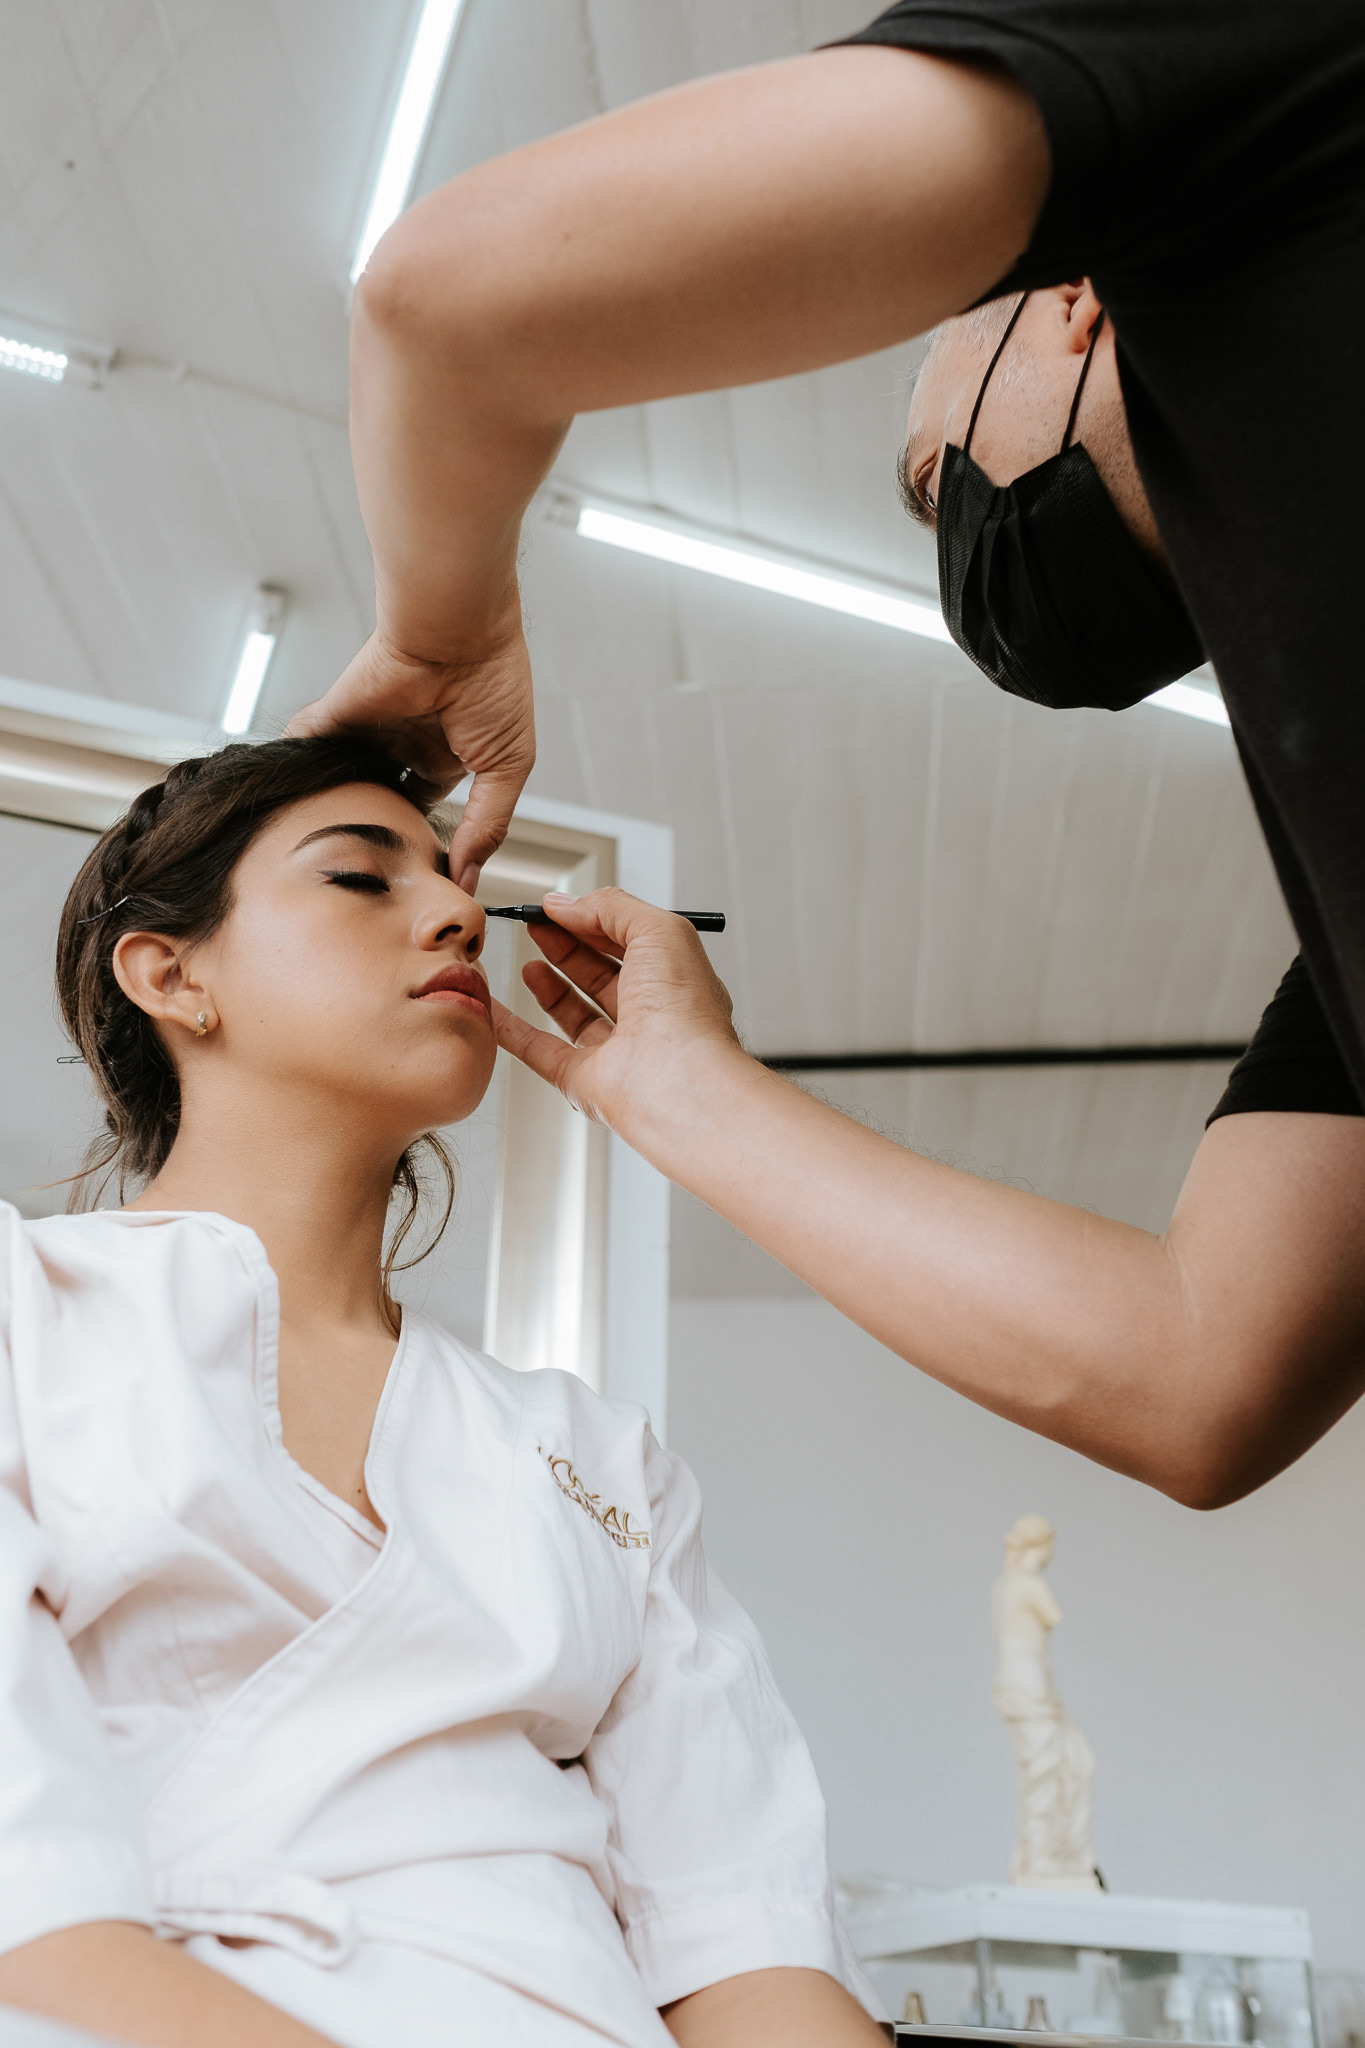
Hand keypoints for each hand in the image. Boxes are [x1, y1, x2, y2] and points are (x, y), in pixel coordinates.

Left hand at [287, 623, 534, 891]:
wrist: (459, 629)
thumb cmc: (494, 685)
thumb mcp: (507, 767)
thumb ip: (488, 825)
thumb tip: (469, 878)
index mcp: (445, 756)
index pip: (424, 809)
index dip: (419, 841)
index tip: (414, 877)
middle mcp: (403, 745)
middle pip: (380, 799)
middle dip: (375, 830)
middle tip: (367, 871)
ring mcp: (368, 731)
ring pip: (343, 779)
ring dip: (334, 807)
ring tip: (319, 851)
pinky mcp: (337, 715)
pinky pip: (306, 746)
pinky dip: (294, 771)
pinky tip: (284, 805)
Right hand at [493, 888, 745, 1140]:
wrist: (676, 1081)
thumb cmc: (682, 1010)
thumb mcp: (657, 930)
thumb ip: (612, 908)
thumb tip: (566, 904)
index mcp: (675, 984)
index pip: (633, 944)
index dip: (595, 922)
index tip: (559, 907)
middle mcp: (650, 1020)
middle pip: (603, 978)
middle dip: (570, 948)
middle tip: (538, 926)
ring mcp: (616, 1053)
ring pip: (576, 1016)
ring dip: (551, 987)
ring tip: (529, 961)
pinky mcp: (584, 1081)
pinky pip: (541, 1052)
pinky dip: (515, 1031)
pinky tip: (497, 1007)